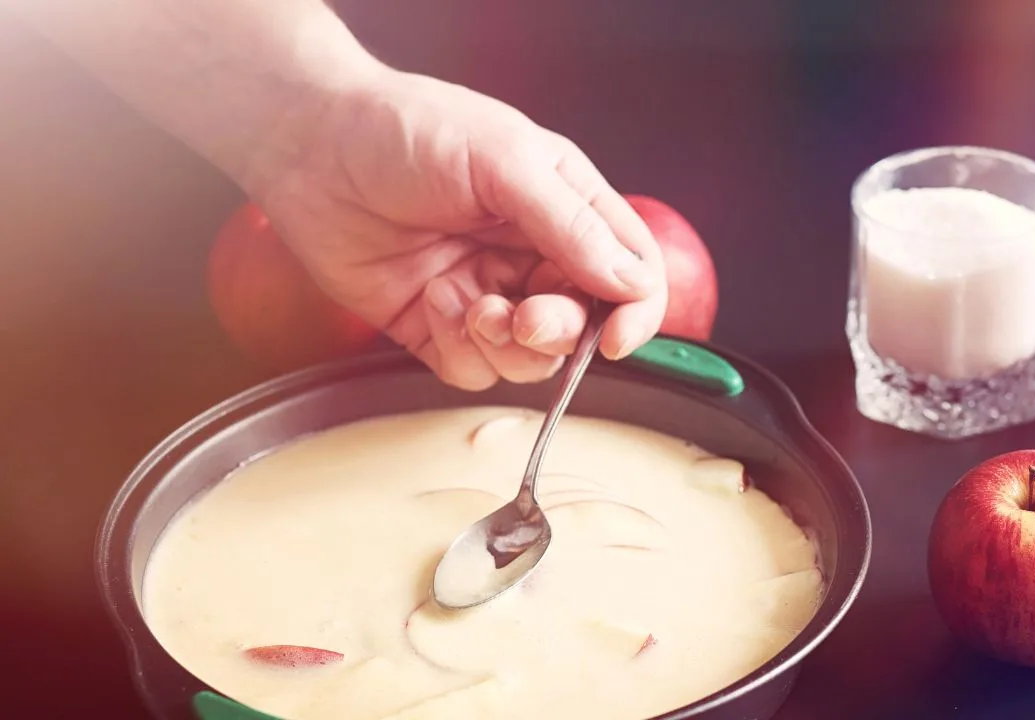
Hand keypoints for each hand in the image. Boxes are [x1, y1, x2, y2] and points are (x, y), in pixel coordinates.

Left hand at [249, 68, 667, 389]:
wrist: (310, 146)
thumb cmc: (405, 129)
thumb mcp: (504, 163)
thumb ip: (572, 226)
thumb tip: (632, 282)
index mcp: (564, 207)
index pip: (630, 273)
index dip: (634, 312)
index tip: (614, 338)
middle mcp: (531, 255)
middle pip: (581, 325)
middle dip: (558, 332)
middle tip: (525, 316)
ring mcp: (485, 293)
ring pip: (529, 360)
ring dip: (505, 344)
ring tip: (469, 303)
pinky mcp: (436, 327)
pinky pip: (472, 369)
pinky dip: (458, 346)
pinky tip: (431, 298)